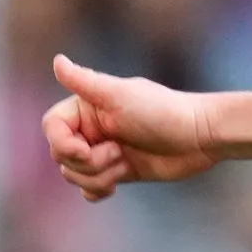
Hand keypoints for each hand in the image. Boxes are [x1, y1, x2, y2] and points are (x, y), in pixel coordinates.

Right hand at [44, 55, 223, 199]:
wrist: (199, 136)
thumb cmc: (163, 111)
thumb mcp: (121, 96)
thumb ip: (86, 81)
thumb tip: (57, 60)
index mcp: (86, 108)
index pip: (52, 128)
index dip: (62, 143)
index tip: (85, 149)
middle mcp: (91, 129)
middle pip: (61, 156)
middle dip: (87, 162)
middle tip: (118, 153)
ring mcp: (104, 152)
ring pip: (75, 175)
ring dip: (98, 176)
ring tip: (125, 163)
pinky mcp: (118, 172)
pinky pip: (89, 189)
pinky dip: (97, 190)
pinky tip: (117, 184)